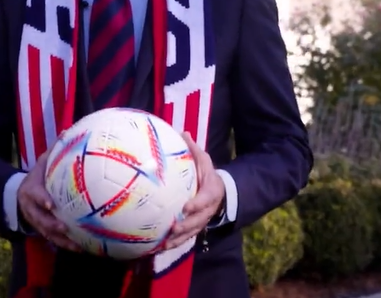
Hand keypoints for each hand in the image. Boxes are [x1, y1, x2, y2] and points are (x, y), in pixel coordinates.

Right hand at [16, 143, 80, 251]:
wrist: (19, 194)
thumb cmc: (36, 176)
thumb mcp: (41, 162)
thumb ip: (53, 150)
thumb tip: (67, 131)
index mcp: (30, 190)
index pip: (35, 196)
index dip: (42, 200)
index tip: (51, 204)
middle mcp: (31, 209)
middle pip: (40, 219)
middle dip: (51, 225)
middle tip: (64, 228)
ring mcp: (36, 221)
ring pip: (47, 233)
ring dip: (61, 240)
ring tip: (77, 245)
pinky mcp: (43, 230)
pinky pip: (54, 240)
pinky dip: (66, 245)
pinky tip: (81, 249)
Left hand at [165, 132, 225, 249]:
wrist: (221, 192)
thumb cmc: (207, 174)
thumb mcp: (204, 159)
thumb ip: (193, 149)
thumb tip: (182, 131)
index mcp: (211, 192)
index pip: (206, 199)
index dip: (197, 204)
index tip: (186, 206)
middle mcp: (207, 210)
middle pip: (198, 221)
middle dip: (186, 226)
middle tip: (173, 228)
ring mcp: (201, 221)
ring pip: (191, 233)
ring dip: (178, 240)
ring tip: (164, 245)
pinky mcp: (194, 227)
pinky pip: (185, 238)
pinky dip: (174, 244)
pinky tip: (158, 248)